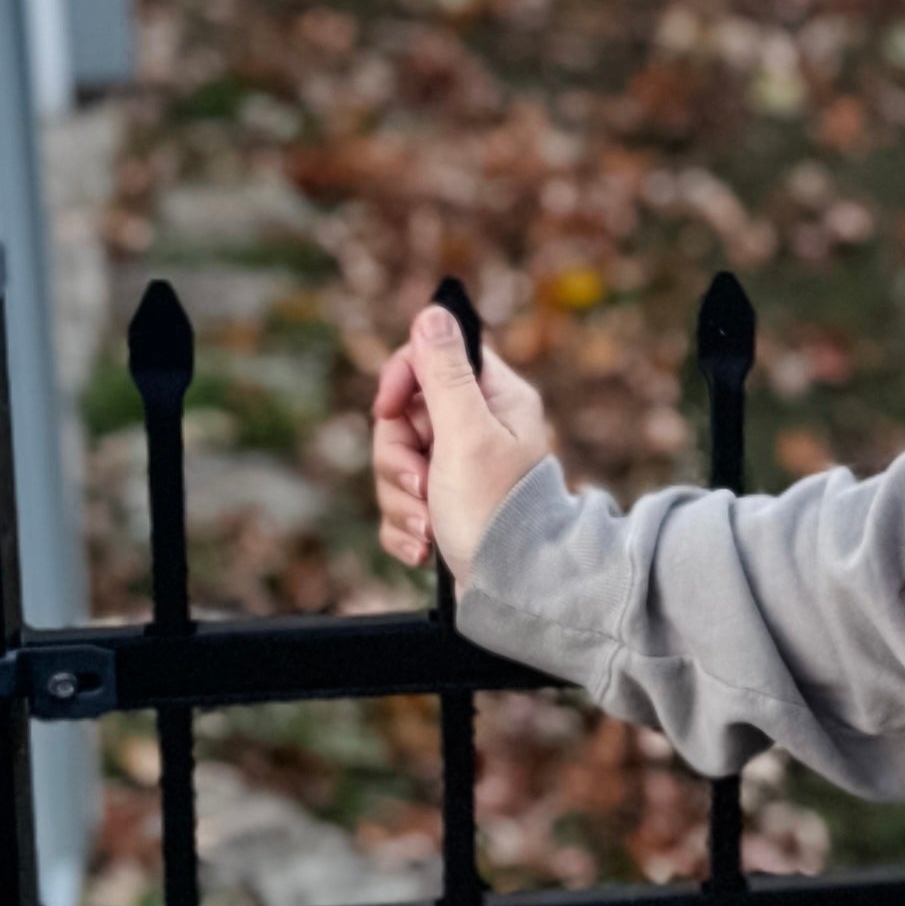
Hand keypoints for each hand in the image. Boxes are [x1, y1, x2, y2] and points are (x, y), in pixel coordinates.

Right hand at [371, 299, 557, 582]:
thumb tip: (433, 313)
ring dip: (402, 500)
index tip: (388, 411)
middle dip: (399, 460)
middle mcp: (477, 430)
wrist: (516, 593)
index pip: (429, 359)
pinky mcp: (442, 509)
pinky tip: (428, 545)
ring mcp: (457, 471)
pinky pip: (399, 505)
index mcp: (493, 400)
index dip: (399, 383)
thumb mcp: (467, 436)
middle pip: (401, 419)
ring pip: (395, 465)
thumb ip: (445, 374)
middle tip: (425, 486)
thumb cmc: (499, 514)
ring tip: (432, 525)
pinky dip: (406, 528)